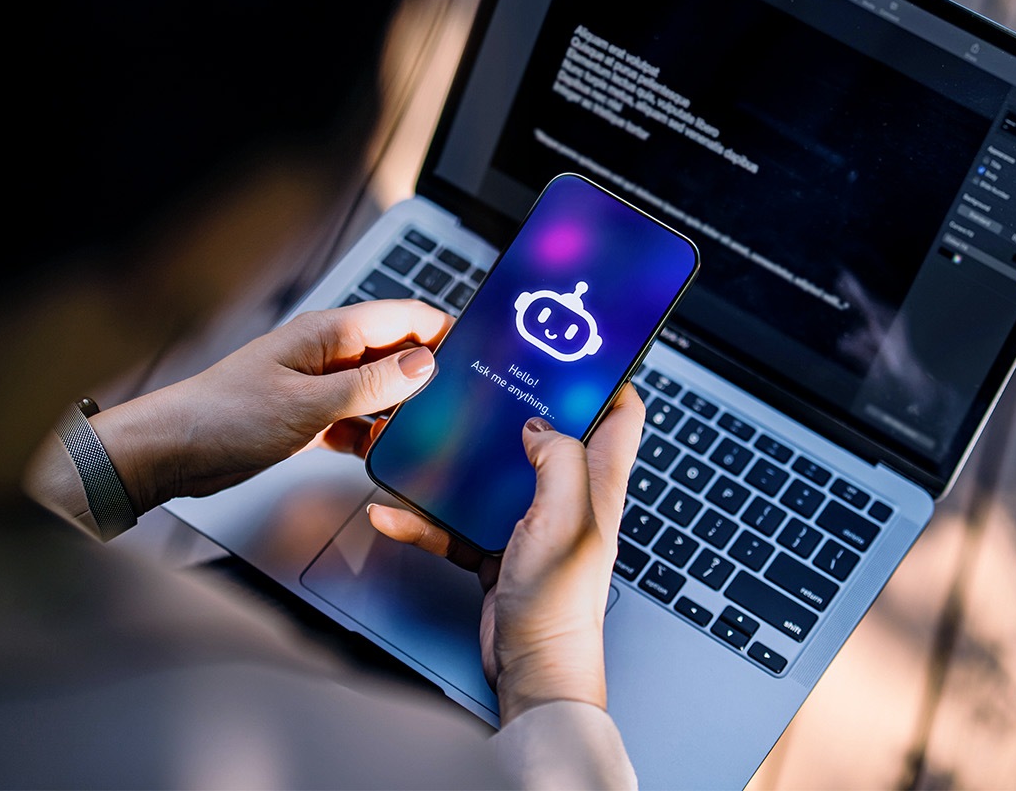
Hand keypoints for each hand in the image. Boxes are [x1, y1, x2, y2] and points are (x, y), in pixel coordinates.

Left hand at [95, 299, 451, 510]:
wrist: (172, 452)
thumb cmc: (224, 416)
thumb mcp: (310, 404)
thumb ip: (372, 386)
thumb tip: (425, 364)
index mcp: (328, 333)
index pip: (403, 317)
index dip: (443, 330)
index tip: (480, 352)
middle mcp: (326, 354)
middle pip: (395, 354)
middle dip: (429, 374)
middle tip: (465, 401)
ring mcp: (318, 386)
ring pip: (378, 392)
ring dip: (402, 410)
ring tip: (434, 431)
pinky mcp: (308, 418)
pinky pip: (356, 421)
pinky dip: (373, 435)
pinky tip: (388, 452)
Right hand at [367, 384, 642, 723]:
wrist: (532, 669)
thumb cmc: (561, 603)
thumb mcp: (566, 516)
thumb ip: (557, 458)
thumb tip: (537, 423)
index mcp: (598, 481)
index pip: (621, 413)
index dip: (605, 375)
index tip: (574, 347)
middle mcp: (567, 496)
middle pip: (547, 432)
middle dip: (516, 404)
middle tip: (484, 375)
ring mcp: (530, 521)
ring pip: (491, 472)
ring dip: (457, 459)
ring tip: (426, 437)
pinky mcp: (496, 547)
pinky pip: (455, 521)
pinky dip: (424, 516)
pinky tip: (394, 510)